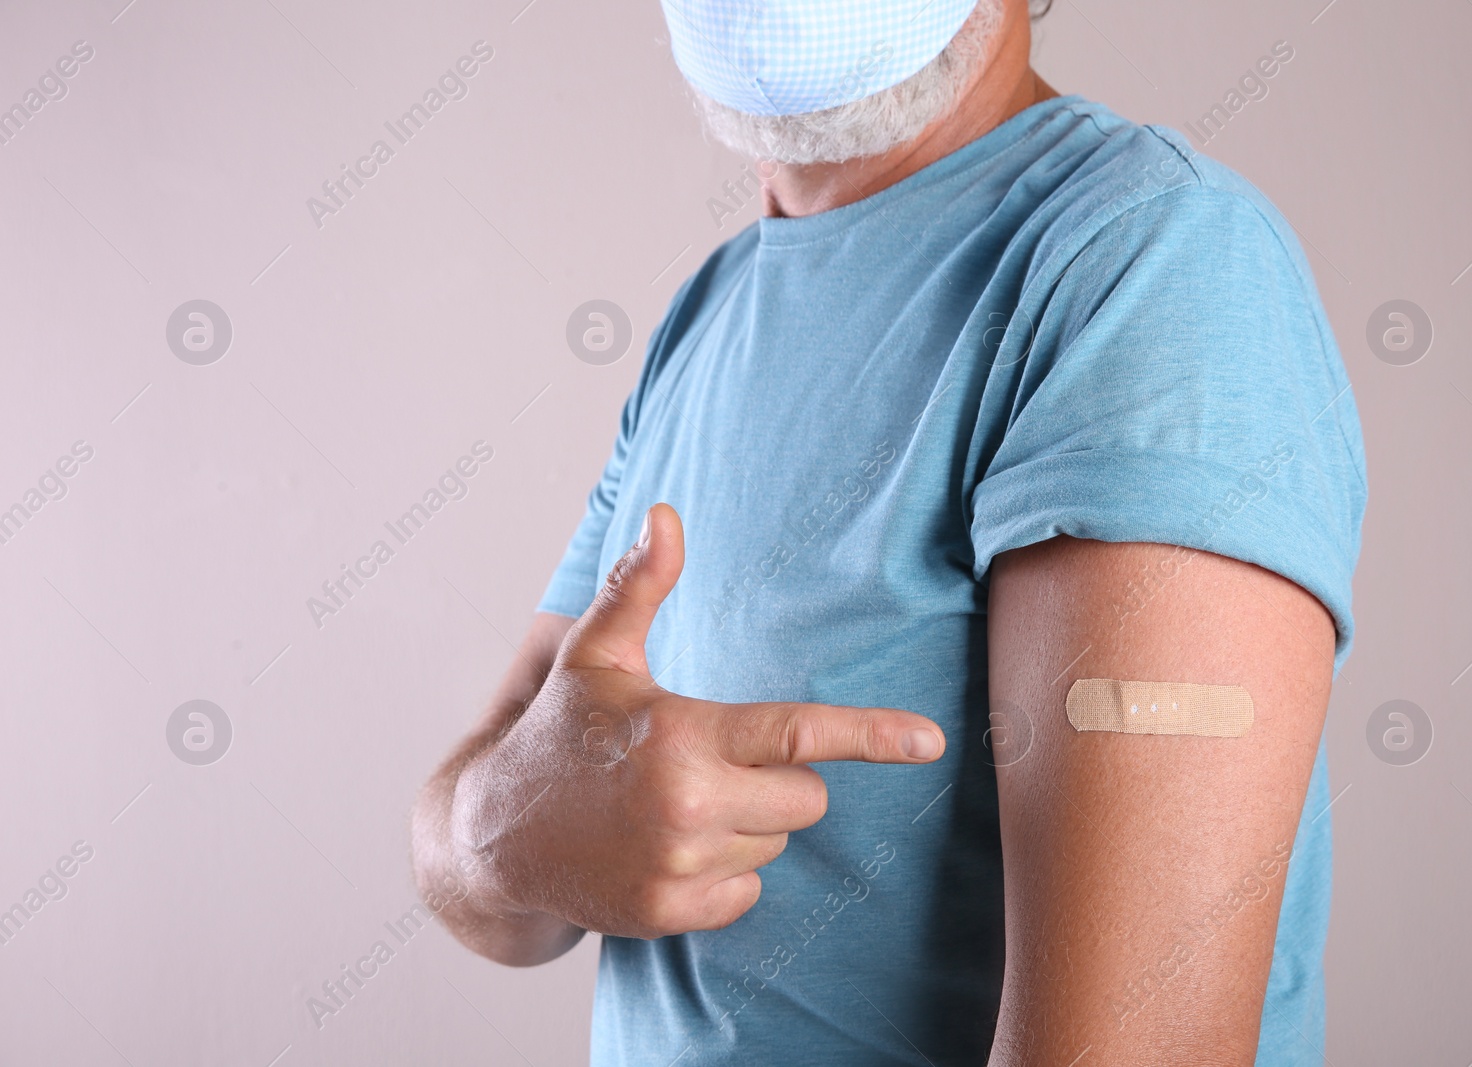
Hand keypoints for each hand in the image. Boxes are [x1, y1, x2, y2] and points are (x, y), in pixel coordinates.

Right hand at [450, 503, 945, 939]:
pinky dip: (724, 872)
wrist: (496, 836)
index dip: (873, 734)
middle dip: (778, 777)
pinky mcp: (670, 915)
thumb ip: (641, 586)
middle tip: (711, 761)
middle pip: (805, 796)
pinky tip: (670, 847)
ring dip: (746, 825)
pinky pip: (747, 892)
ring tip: (677, 805)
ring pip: (776, 844)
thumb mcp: (596, 654)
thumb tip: (667, 514)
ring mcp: (678, 868)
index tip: (931, 741)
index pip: (798, 733)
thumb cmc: (559, 733)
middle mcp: (687, 807)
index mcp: (682, 735)